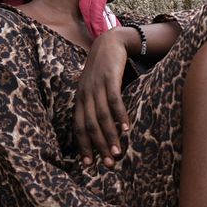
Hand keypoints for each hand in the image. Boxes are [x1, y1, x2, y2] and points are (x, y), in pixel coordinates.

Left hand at [73, 30, 133, 166]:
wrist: (110, 42)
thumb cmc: (104, 70)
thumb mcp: (95, 88)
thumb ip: (95, 105)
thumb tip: (102, 129)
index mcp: (80, 99)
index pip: (78, 127)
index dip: (83, 146)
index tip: (89, 164)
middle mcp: (85, 94)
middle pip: (90, 125)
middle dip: (98, 146)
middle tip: (108, 163)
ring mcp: (96, 86)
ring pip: (101, 116)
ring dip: (110, 136)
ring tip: (117, 152)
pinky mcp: (110, 78)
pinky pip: (114, 100)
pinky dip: (120, 115)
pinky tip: (127, 128)